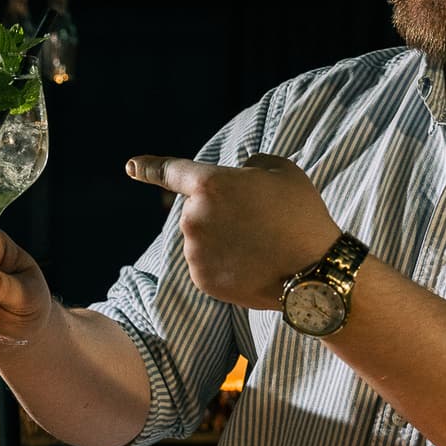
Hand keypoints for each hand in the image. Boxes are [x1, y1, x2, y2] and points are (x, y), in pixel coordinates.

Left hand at [126, 152, 339, 309]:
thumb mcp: (282, 171)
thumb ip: (251, 165)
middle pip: (197, 211)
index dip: (149, 167)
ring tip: (260, 246)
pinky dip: (225, 264)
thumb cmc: (301, 215)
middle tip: (258, 222)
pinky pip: (207, 265)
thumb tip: (240, 173)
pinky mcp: (202, 280)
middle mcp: (193, 218)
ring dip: (223, 240)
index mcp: (210, 184)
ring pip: (202, 240)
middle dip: (220, 214)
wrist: (314, 271)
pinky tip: (253, 265)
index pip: (171, 171)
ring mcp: (195, 252)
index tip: (131, 166)